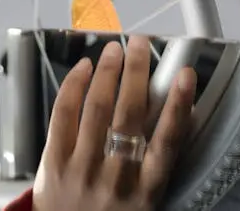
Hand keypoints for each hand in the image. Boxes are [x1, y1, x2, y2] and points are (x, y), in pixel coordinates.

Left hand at [32, 37, 197, 210]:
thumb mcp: (144, 199)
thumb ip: (156, 161)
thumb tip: (176, 113)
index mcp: (146, 191)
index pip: (168, 142)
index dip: (178, 105)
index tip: (186, 75)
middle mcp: (115, 179)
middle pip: (129, 115)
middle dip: (137, 73)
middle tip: (142, 44)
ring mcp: (81, 169)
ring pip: (96, 109)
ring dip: (107, 72)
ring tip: (115, 49)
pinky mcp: (53, 163)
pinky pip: (63, 115)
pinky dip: (74, 86)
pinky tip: (84, 68)